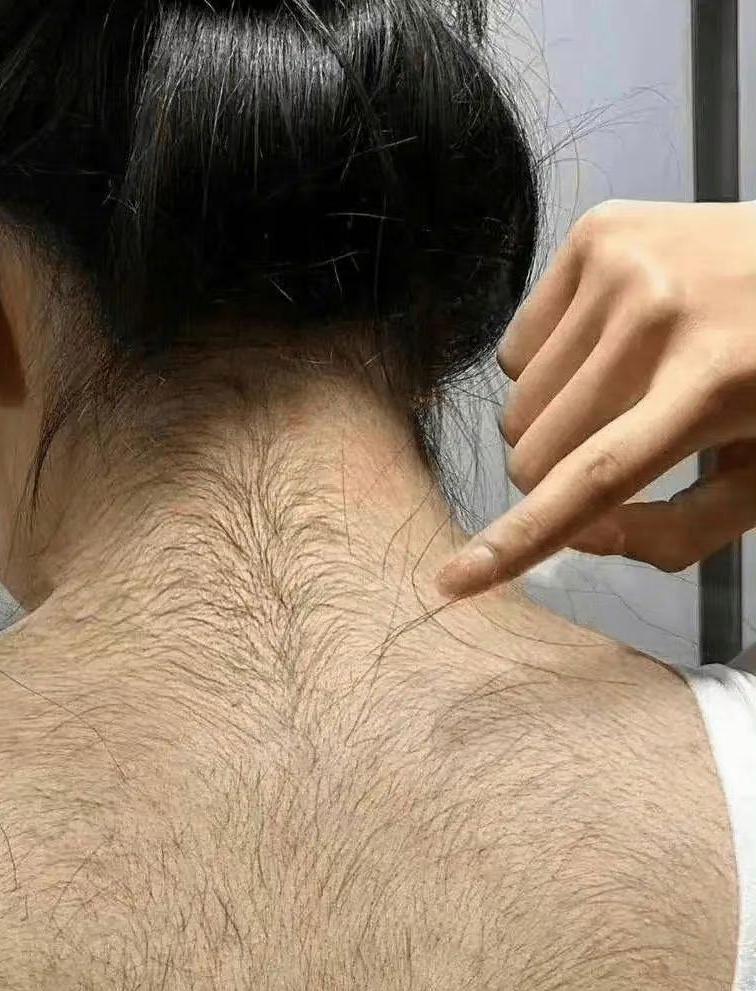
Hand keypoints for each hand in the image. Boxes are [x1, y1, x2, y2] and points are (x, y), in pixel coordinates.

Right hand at [436, 198, 755, 598]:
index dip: (517, 541)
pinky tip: (607, 348)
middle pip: (534, 450)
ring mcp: (620, 265)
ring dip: (554, 419)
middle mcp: (657, 317)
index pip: (593, 479)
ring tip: (623, 390)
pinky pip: (516, 346)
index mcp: (714, 387)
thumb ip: (673, 533)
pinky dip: (548, 366)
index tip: (452, 582)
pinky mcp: (596, 232)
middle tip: (616, 449)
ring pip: (518, 402)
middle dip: (558, 474)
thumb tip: (578, 534)